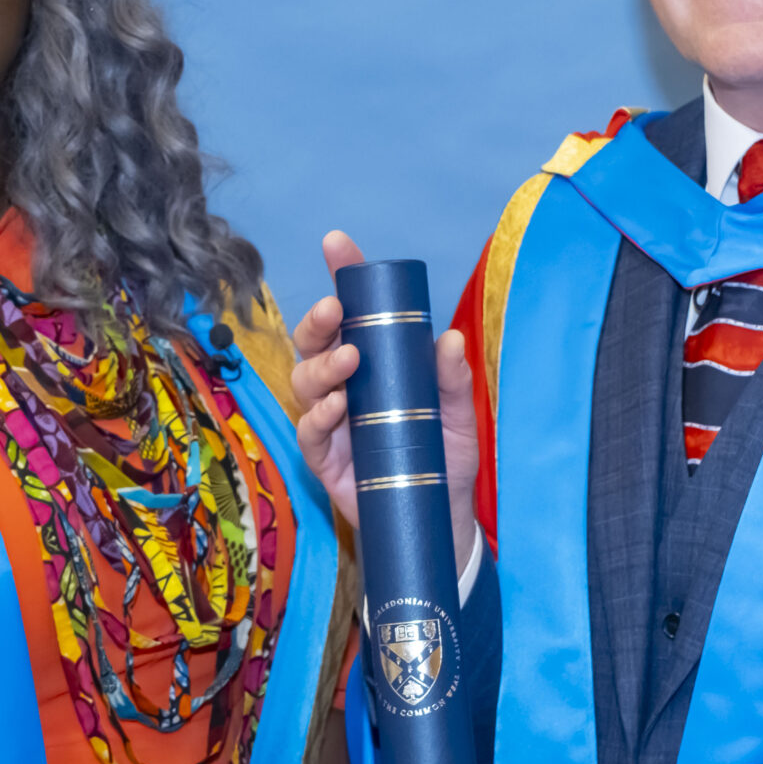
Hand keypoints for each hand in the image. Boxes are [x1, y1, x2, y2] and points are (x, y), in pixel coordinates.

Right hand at [288, 230, 483, 572]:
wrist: (441, 519)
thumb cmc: (443, 457)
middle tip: (334, 311)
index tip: (337, 245)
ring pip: (304, 382)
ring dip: (321, 366)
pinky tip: (336, 408)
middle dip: (318, 323)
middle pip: (314, 343)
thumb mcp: (458, 415)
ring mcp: (331, 421)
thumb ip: (452, 379)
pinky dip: (318, 417)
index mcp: (375, 363)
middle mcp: (345, 386)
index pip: (352, 313)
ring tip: (348, 362)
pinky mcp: (326, 459)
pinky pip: (310, 433)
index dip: (341, 277)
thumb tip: (449, 340)